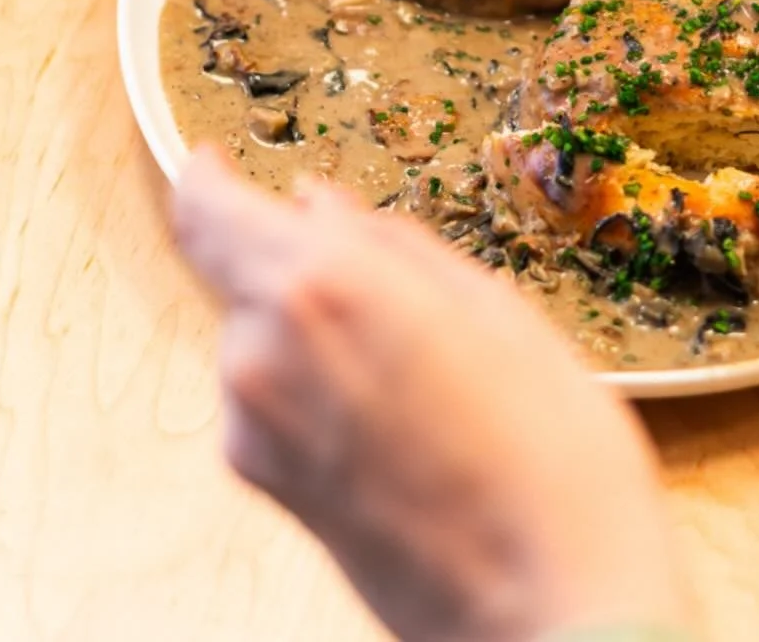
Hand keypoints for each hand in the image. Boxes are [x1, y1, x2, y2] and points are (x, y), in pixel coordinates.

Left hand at [173, 149, 686, 641]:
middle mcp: (265, 354)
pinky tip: (408, 417)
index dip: (205, 179)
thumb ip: (392, 244)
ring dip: (320, 330)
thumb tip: (323, 205)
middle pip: (250, 272)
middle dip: (305, 264)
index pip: (210, 212)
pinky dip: (320, 387)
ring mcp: (257, 430)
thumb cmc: (551, 453)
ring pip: (266, 336)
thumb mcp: (495, 307)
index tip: (212, 160)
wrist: (553, 605)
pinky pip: (273, 399)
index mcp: (322, 284)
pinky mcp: (268, 487)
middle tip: (400, 290)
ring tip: (427, 371)